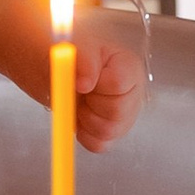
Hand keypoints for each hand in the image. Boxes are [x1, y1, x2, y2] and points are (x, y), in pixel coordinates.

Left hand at [73, 34, 144, 151]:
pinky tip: (81, 117)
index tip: (82, 80)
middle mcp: (133, 92)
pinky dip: (84, 134)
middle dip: (91, 103)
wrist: (61, 73)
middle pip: (117, 111)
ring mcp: (126, 116)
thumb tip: (84, 83)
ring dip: (86, 119)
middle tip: (80, 92)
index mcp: (129, 66)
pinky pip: (98, 144)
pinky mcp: (113, 134)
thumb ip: (83, 60)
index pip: (118, 82)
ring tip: (81, 102)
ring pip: (108, 131)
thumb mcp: (75, 49)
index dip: (96, 85)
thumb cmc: (72, 59)